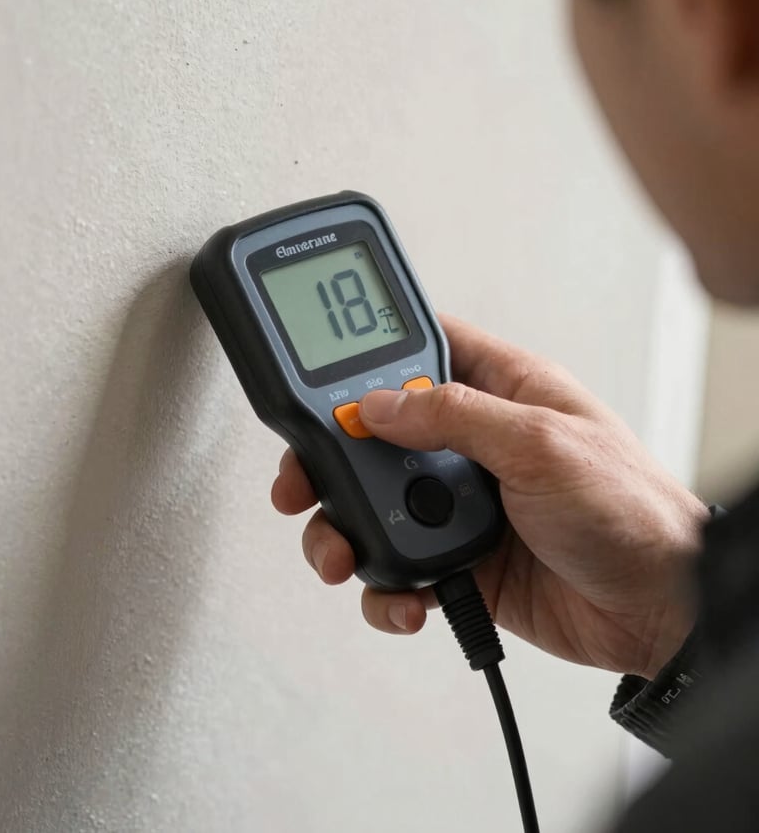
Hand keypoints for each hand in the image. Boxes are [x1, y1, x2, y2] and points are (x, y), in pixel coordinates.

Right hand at [272, 315, 707, 679]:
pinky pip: (397, 569)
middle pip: (374, 435)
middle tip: (302, 482)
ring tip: (342, 554)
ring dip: (343, 532)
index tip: (319, 378)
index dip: (366, 356)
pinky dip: (385, 588)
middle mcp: (472, 443)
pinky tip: (406, 598)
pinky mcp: (457, 559)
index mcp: (501, 392)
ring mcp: (460, 503)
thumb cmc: (631, 510)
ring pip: (372, 505)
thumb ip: (454, 416)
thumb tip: (378, 404)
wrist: (658, 611)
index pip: (421, 349)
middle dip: (330, 460)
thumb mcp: (542, 443)